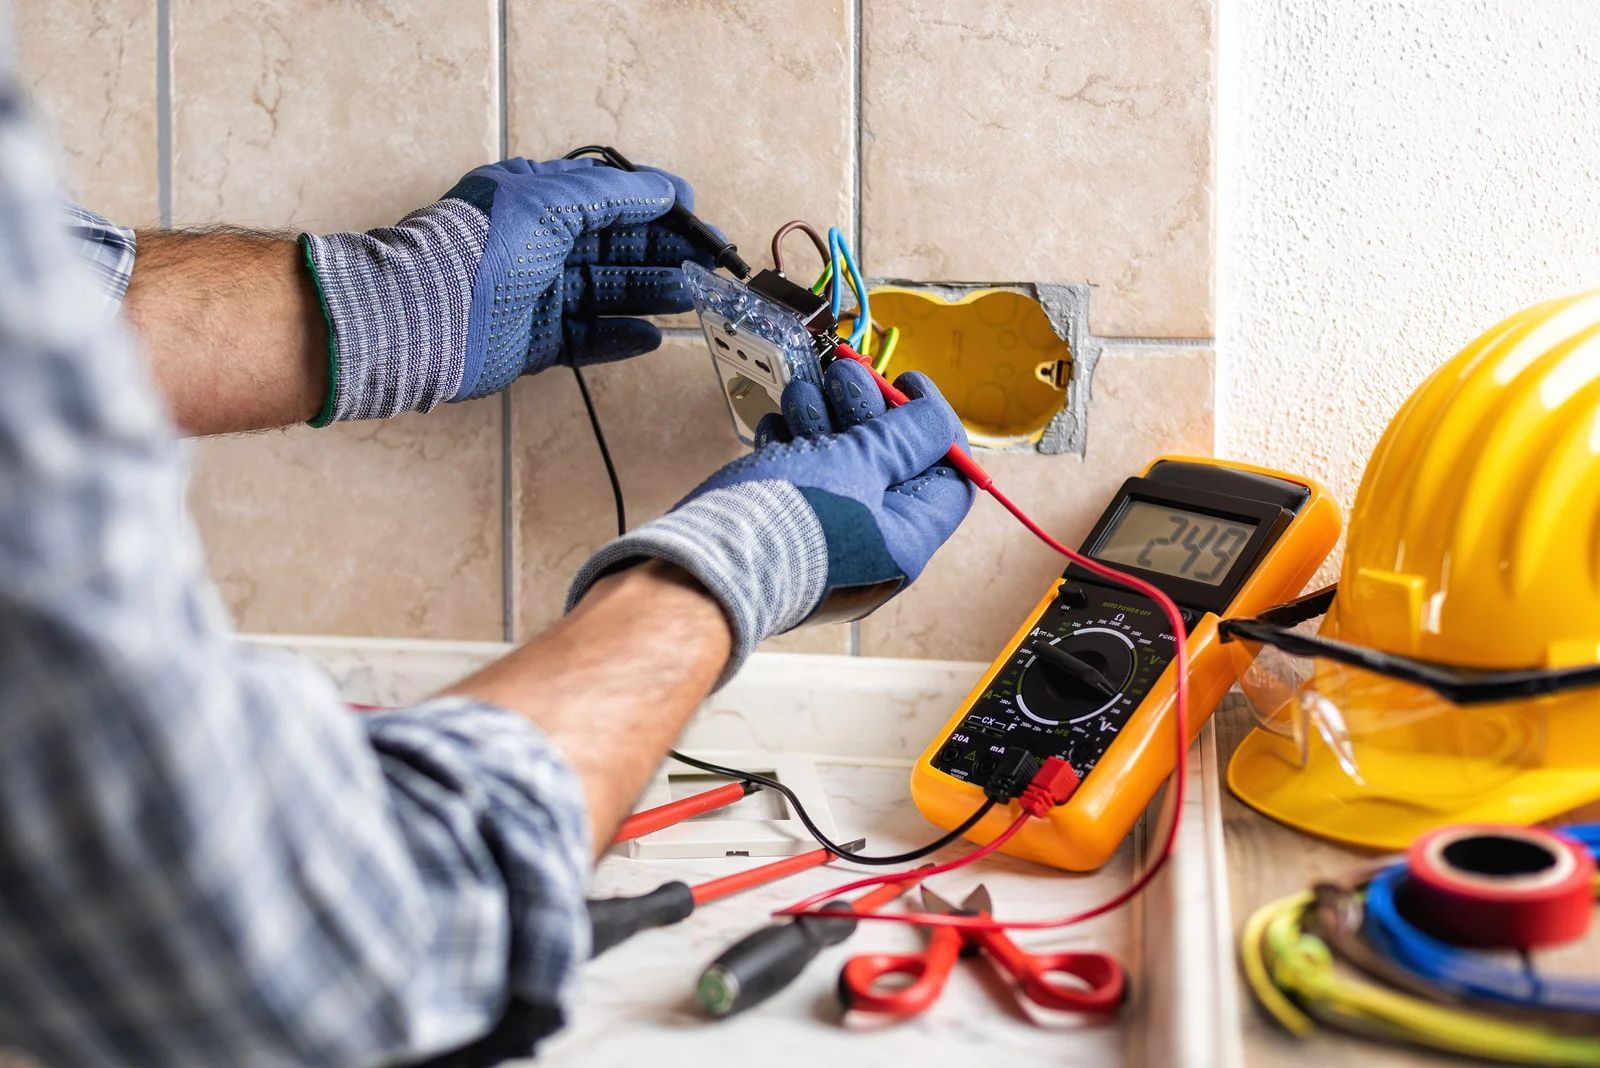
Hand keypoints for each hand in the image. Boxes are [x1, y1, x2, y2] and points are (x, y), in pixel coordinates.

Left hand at [300, 156, 712, 423]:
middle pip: (613, 247)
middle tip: (707, 263)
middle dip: (662, 253)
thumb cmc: (481, 246)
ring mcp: (537, 295)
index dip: (653, 204)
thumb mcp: (550, 200)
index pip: (606, 197)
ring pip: (606, 292)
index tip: (694, 213)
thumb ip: (612, 193)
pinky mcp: (535, 342)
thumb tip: (665, 189)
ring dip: (650, 293)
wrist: (425, 314)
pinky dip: (619, 337)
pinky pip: (588, 338)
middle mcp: (538, 245)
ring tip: (691, 297)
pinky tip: (652, 336)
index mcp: (537, 199)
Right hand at [567, 358, 976, 680]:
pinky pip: (800, 481)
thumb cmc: (790, 521)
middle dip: (867, 410)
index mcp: (905, 542)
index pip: (949, 479)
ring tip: (802, 394)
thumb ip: (904, 438)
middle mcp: (871, 547)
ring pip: (838, 465)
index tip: (906, 383)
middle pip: (888, 464)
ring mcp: (824, 539)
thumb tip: (936, 421)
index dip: (934, 426)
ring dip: (823, 418)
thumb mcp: (860, 465)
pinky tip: (776, 428)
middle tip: (845, 375)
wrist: (704, 566)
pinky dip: (792, 446)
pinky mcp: (783, 530)